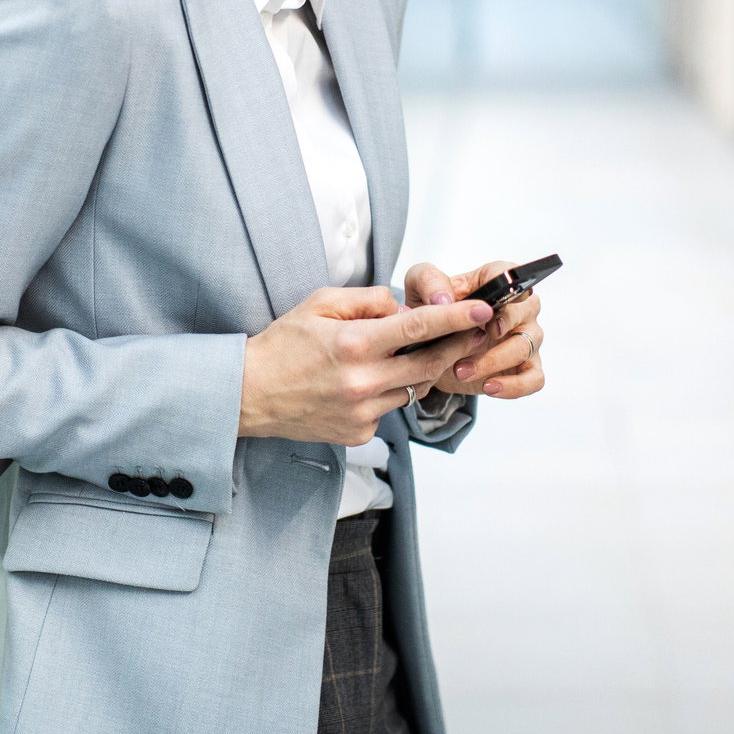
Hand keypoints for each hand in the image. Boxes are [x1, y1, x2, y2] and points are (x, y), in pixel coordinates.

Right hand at [238, 286, 493, 444]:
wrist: (249, 394)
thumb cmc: (282, 344)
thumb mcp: (319, 304)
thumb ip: (366, 300)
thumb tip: (401, 306)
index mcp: (355, 344)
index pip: (420, 327)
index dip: (457, 318)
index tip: (483, 310)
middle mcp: (364, 381)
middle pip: (430, 364)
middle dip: (456, 347)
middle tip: (472, 334)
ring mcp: (363, 412)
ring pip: (412, 389)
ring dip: (416, 371)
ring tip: (395, 357)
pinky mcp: (359, 433)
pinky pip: (389, 410)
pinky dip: (387, 393)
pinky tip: (362, 385)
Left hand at [402, 259, 546, 399]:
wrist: (430, 348)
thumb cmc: (432, 310)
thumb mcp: (419, 288)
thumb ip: (428, 281)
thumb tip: (444, 299)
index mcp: (495, 281)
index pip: (510, 273)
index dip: (508, 287)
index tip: (491, 308)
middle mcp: (517, 307)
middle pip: (524, 311)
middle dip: (498, 327)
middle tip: (471, 339)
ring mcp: (525, 338)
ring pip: (524, 347)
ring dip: (492, 361)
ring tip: (461, 370)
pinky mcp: (524, 367)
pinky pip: (534, 378)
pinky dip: (515, 386)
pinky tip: (489, 387)